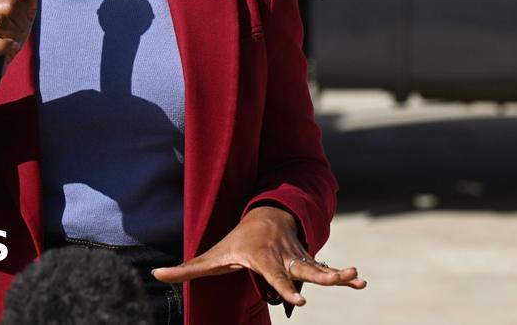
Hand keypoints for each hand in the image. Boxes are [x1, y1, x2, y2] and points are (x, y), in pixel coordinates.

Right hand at [0, 0, 38, 69]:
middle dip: (18, 20)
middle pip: (8, 3)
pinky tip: (3, 47)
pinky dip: (5, 47)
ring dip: (11, 34)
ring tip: (7, 38)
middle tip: (14, 29)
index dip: (20, 1)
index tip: (16, 12)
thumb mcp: (22, 10)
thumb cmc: (5, 31)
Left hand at [151, 206, 365, 305]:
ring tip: (358, 278)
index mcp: (262, 258)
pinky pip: (326, 269)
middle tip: (337, 281)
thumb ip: (186, 268)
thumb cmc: (235, 240)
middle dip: (321, 277)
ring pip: (319, 268)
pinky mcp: (309, 261)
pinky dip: (344, 275)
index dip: (284, 288)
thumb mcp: (210, 255)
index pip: (274, 276)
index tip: (299, 302)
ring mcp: (298, 258)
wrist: (265, 214)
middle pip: (303, 269)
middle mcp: (284, 257)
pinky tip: (361, 282)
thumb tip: (155, 273)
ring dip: (339, 274)